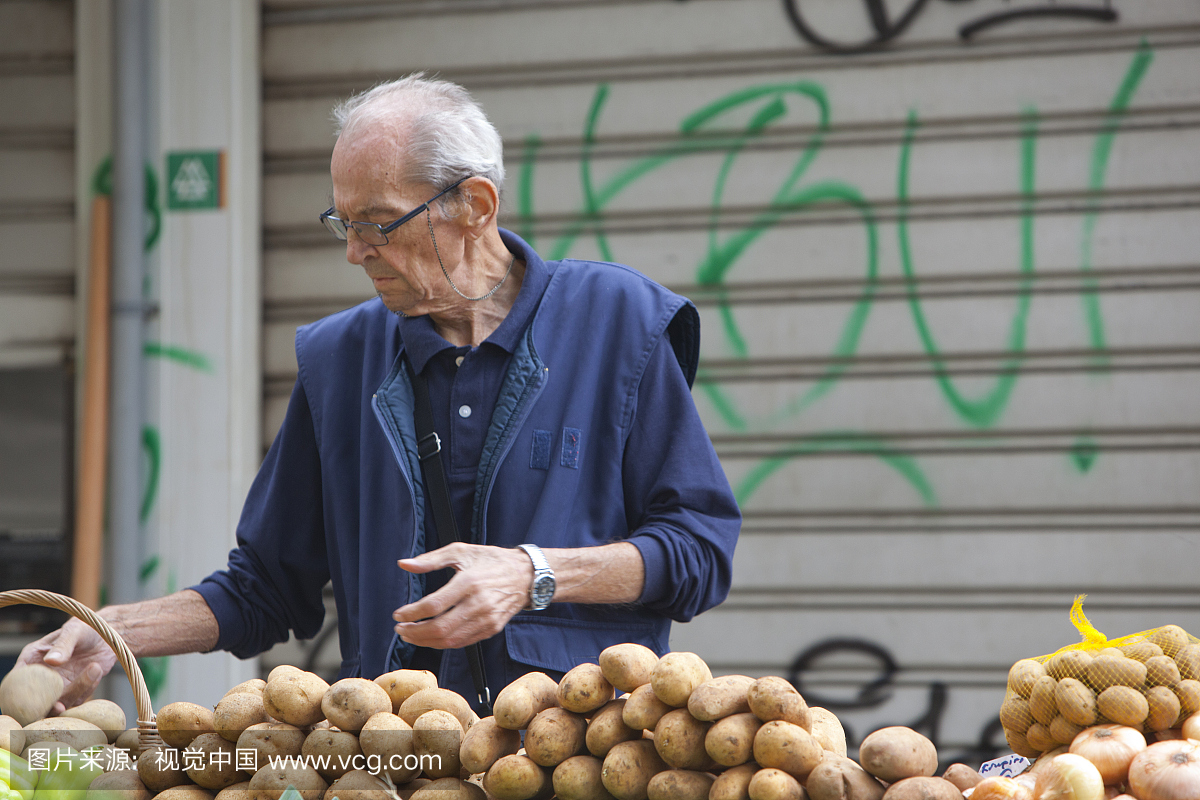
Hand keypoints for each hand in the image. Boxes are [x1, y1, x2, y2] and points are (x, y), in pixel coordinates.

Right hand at [17, 618, 117, 713]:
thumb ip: (63, 645)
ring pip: (56, 704)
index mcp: (31, 660)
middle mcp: (41, 676)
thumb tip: (51, 660)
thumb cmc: (86, 628)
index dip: (19, 693)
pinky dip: (87, 689)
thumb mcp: (74, 631)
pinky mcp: (73, 692)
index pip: (16, 680)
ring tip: (94, 668)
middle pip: (33, 701)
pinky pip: (76, 700)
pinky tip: (97, 669)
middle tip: (60, 706)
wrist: (109, 634)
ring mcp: (57, 686)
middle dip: (46, 706)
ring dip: (74, 693)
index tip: (35, 697)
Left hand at [393, 543, 533, 648]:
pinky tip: (431, 637)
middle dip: (414, 632)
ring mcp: (487, 619)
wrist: (526, 575)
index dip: (411, 613)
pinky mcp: (492, 629)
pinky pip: (462, 642)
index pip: (433, 606)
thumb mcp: (460, 551)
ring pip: (450, 640)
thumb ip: (430, 559)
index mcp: (469, 582)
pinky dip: (443, 643)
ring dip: (425, 641)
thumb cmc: (491, 560)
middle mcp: (478, 603)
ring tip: (411, 635)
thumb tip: (404, 564)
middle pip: (439, 628)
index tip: (398, 614)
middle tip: (400, 629)